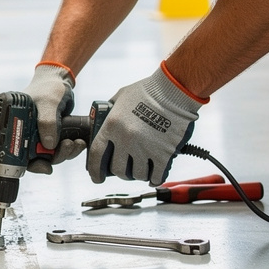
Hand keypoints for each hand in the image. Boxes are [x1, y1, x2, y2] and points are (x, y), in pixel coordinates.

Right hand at [23, 63, 84, 173]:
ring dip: (64, 153)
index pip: (18, 154)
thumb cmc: (48, 87)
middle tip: (66, 147)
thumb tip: (49, 145)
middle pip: (36, 158)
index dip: (31, 164)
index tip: (46, 167)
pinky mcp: (51, 136)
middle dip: (54, 158)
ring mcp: (38, 136)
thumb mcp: (48, 103)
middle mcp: (25, 134)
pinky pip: (59, 149)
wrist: (59, 81)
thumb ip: (47, 122)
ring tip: (75, 144)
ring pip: (50, 156)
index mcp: (16, 127)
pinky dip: (69, 149)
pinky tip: (78, 143)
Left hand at [86, 65, 202, 185]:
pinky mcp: (163, 154)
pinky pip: (156, 175)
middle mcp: (126, 140)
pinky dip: (154, 178)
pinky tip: (153, 176)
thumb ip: (111, 110)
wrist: (173, 91)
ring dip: (137, 174)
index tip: (97, 178)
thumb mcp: (121, 97)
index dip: (95, 170)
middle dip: (120, 172)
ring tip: (141, 169)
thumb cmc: (148, 90)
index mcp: (112, 126)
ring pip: (136, 174)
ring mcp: (145, 148)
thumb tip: (104, 119)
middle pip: (117, 169)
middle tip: (125, 170)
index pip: (96, 155)